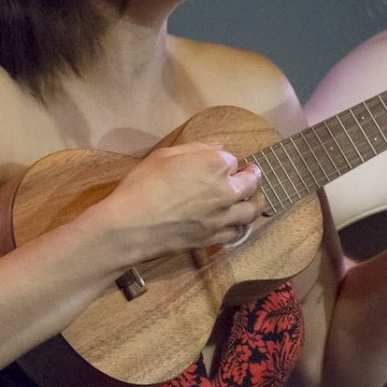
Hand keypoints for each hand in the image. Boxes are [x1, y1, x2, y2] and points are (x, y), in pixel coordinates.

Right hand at [96, 141, 264, 257]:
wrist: (131, 226)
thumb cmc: (143, 185)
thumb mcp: (165, 155)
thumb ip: (196, 149)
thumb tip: (219, 148)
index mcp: (215, 164)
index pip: (232, 159)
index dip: (226, 161)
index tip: (223, 163)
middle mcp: (226, 190)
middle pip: (251, 183)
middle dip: (252, 177)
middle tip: (251, 175)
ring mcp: (223, 217)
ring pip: (252, 210)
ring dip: (255, 202)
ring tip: (253, 199)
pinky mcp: (215, 238)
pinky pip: (238, 232)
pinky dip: (241, 226)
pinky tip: (237, 223)